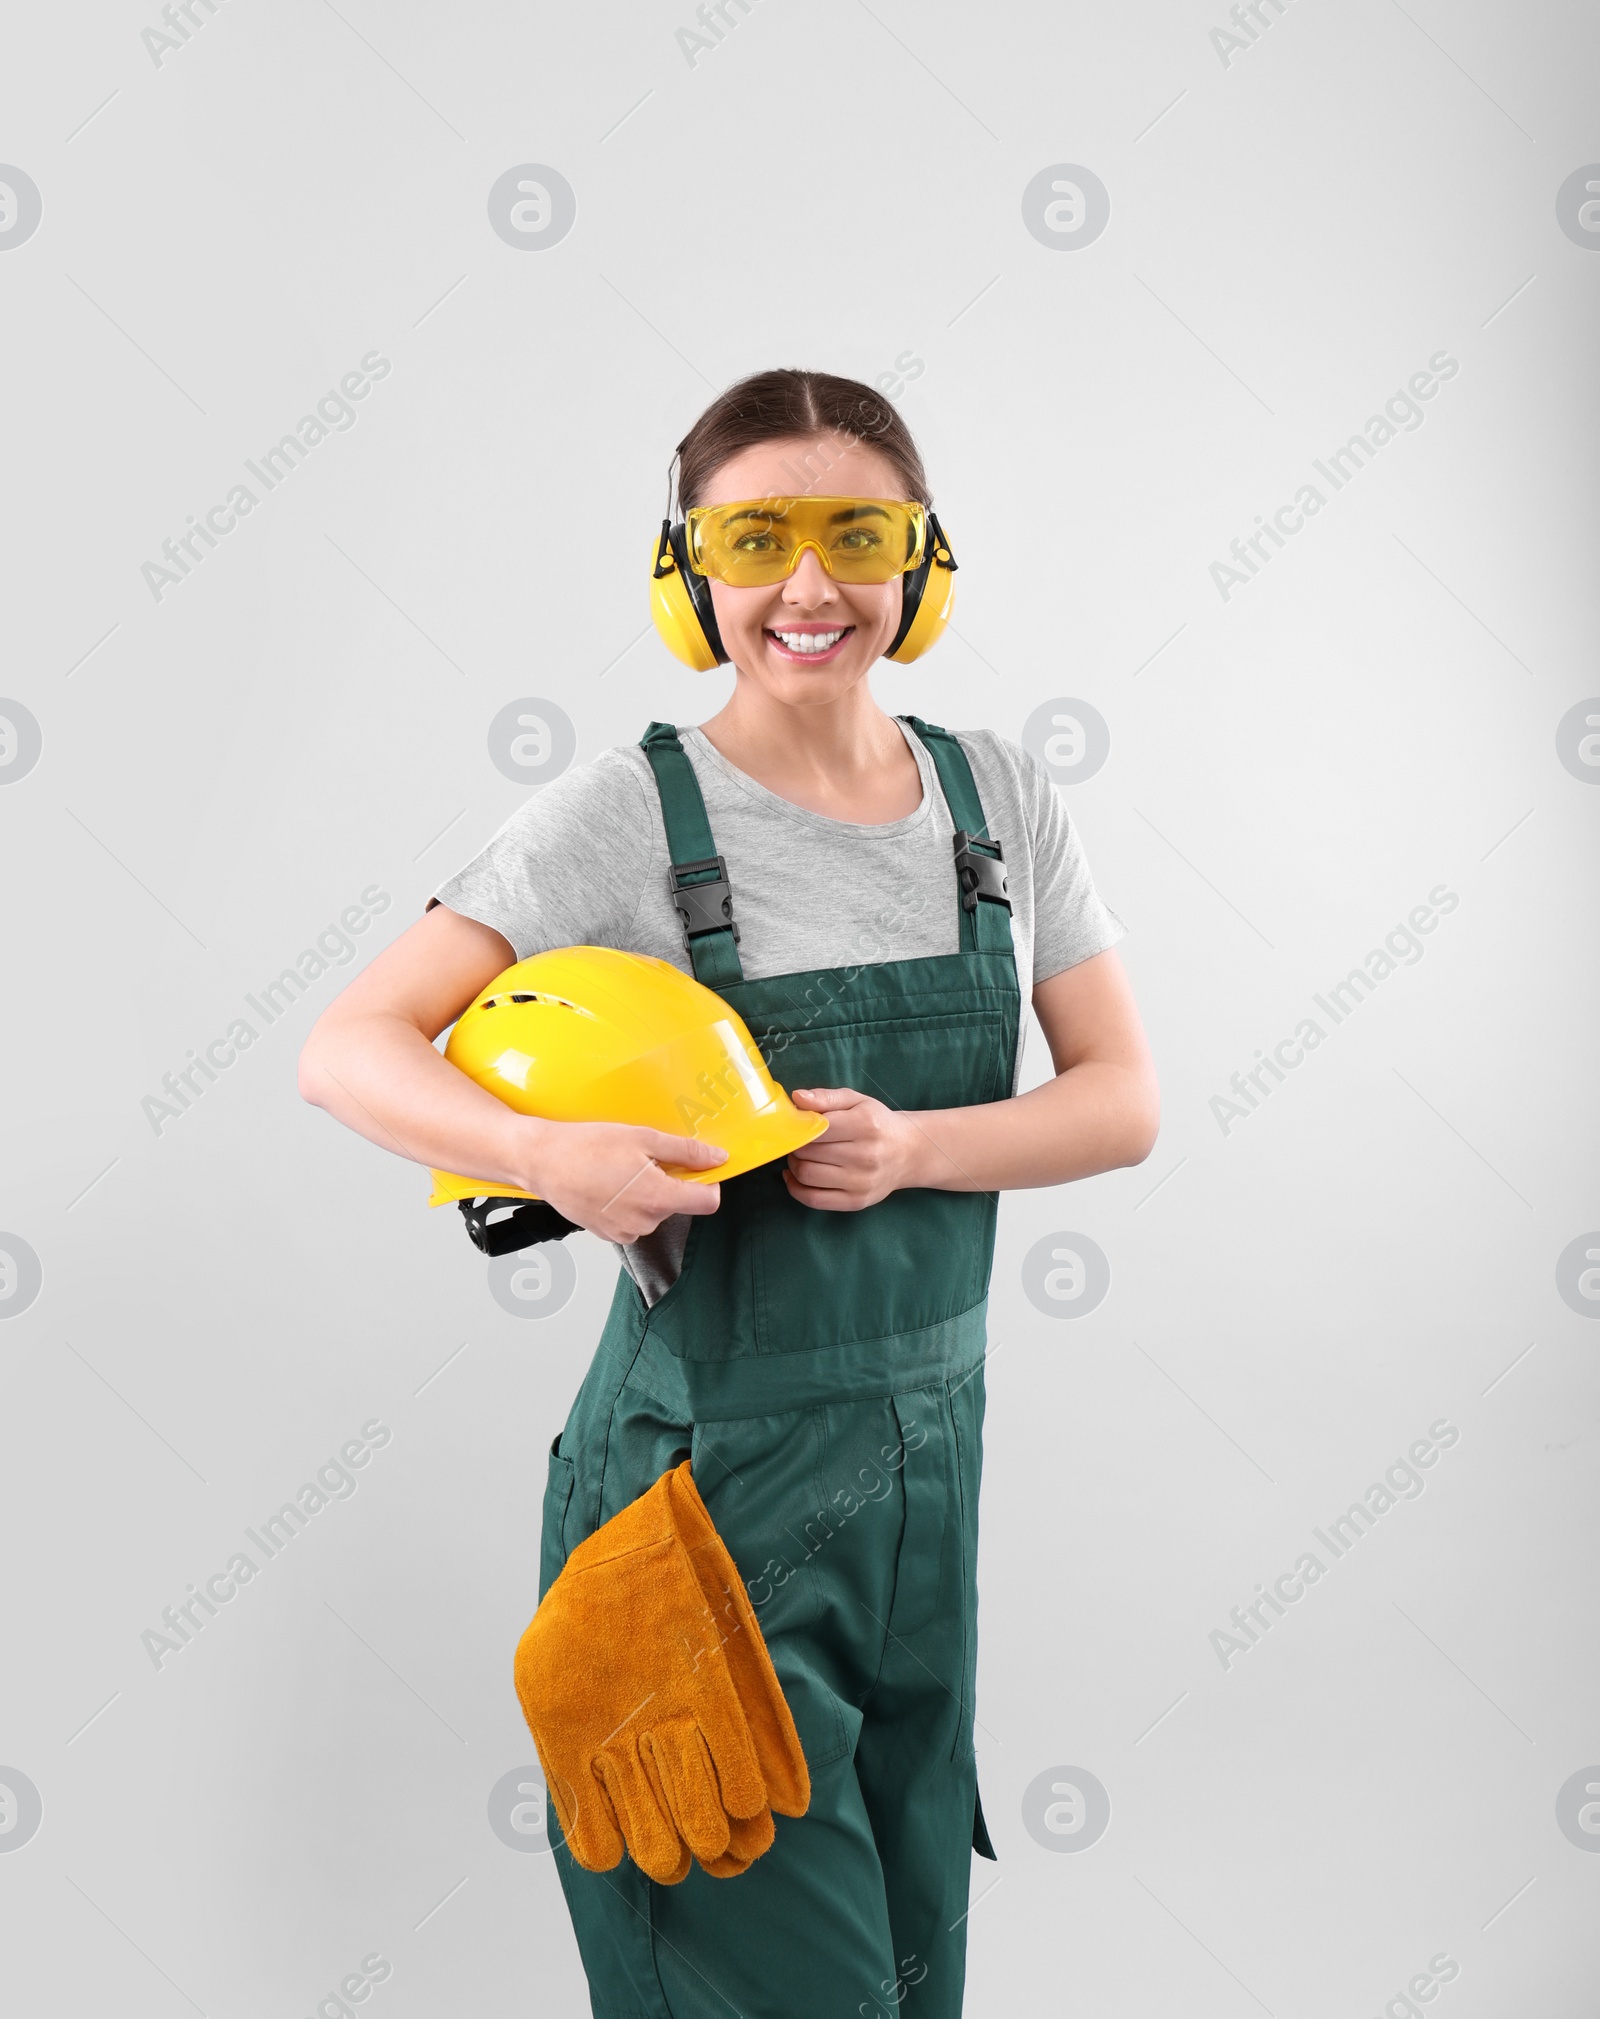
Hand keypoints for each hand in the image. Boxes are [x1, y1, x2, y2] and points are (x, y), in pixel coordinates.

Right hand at [522, 1122, 726, 1242]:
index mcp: (657, 1198)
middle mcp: (644, 1222)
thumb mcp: (643, 1138)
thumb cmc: (586, 1147)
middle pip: (677, 1203)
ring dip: (646, 1192)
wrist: (542, 1161)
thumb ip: (685, 1151)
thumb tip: (716, 1158)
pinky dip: (627, 1203)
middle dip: (668, 1181)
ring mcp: (625, 1232)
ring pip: (654, 1211)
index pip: (708, 1202)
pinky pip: (633, 1219)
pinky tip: (608, 1184)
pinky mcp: (609, 1235)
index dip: (709, 1182)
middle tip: (641, 1159)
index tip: (699, 1169)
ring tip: (618, 1171)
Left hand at [783, 1087, 918, 1211]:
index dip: (799, 1127)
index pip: (816, 1128)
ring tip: (800, 1156)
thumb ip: (826, 1097)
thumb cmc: (877, 1123)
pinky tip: (794, 1177)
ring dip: (794, 1165)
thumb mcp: (856, 1101)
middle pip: (808, 1152)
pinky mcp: (857, 1202)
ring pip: (807, 1175)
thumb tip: (797, 1098)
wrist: (908, 1152)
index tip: (796, 1126)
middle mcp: (866, 1155)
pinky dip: (796, 1189)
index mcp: (865, 1125)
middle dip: (795, 1145)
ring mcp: (862, 1182)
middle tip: (797, 1141)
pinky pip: (814, 1200)